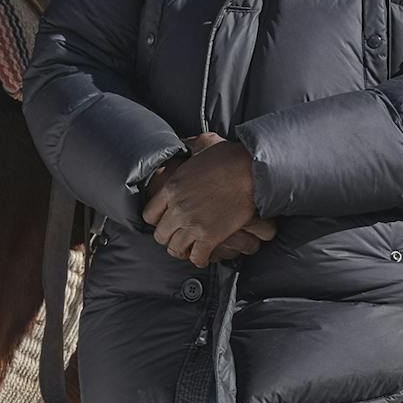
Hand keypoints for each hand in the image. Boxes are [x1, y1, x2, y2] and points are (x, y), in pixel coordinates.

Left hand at [142, 134, 266, 268]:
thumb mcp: (204, 145)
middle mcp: (177, 208)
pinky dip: (200, 259)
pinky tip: (204, 256)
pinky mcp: (210, 237)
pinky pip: (197, 258)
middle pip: (160, 235)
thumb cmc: (232, 157)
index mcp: (172, 187)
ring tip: (190, 248)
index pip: (149, 215)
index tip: (166, 220)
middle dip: (169, 237)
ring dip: (183, 250)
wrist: (253, 172)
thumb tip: (184, 143)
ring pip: (175, 249)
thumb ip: (190, 145)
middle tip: (179, 236)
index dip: (157, 220)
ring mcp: (192, 224)